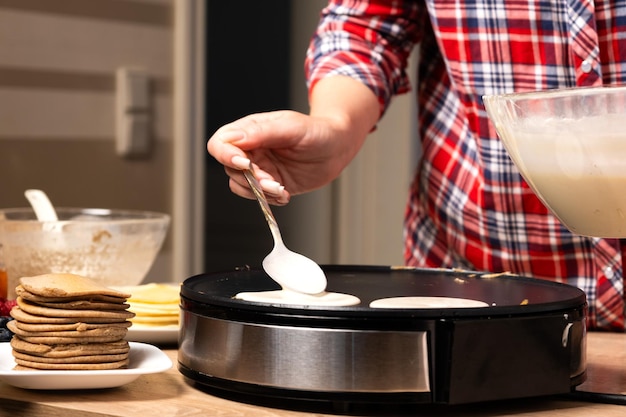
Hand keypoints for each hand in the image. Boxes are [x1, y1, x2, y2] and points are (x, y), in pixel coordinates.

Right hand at [207, 110, 353, 204]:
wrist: (337, 148)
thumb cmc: (317, 131)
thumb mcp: (291, 127)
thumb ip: (262, 132)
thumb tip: (234, 139)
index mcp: (250, 130)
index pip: (221, 143)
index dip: (226, 155)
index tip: (245, 164)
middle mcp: (251, 149)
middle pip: (230, 168)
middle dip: (250, 178)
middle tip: (272, 181)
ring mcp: (259, 168)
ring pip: (240, 185)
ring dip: (259, 192)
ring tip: (281, 188)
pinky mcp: (269, 184)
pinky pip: (256, 197)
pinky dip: (268, 200)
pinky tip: (285, 193)